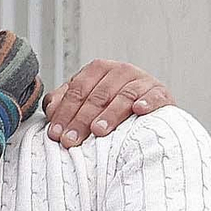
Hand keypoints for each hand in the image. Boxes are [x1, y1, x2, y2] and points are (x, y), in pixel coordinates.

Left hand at [42, 61, 174, 147]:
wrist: (148, 111)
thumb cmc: (110, 108)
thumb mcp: (86, 102)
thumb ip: (65, 102)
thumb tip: (50, 108)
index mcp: (98, 70)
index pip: (77, 90)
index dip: (64, 113)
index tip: (56, 135)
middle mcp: (120, 71)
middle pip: (97, 96)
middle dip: (81, 120)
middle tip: (70, 141)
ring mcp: (142, 81)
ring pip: (124, 95)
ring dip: (110, 113)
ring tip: (98, 131)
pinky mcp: (161, 93)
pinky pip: (155, 96)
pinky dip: (147, 102)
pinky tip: (139, 111)